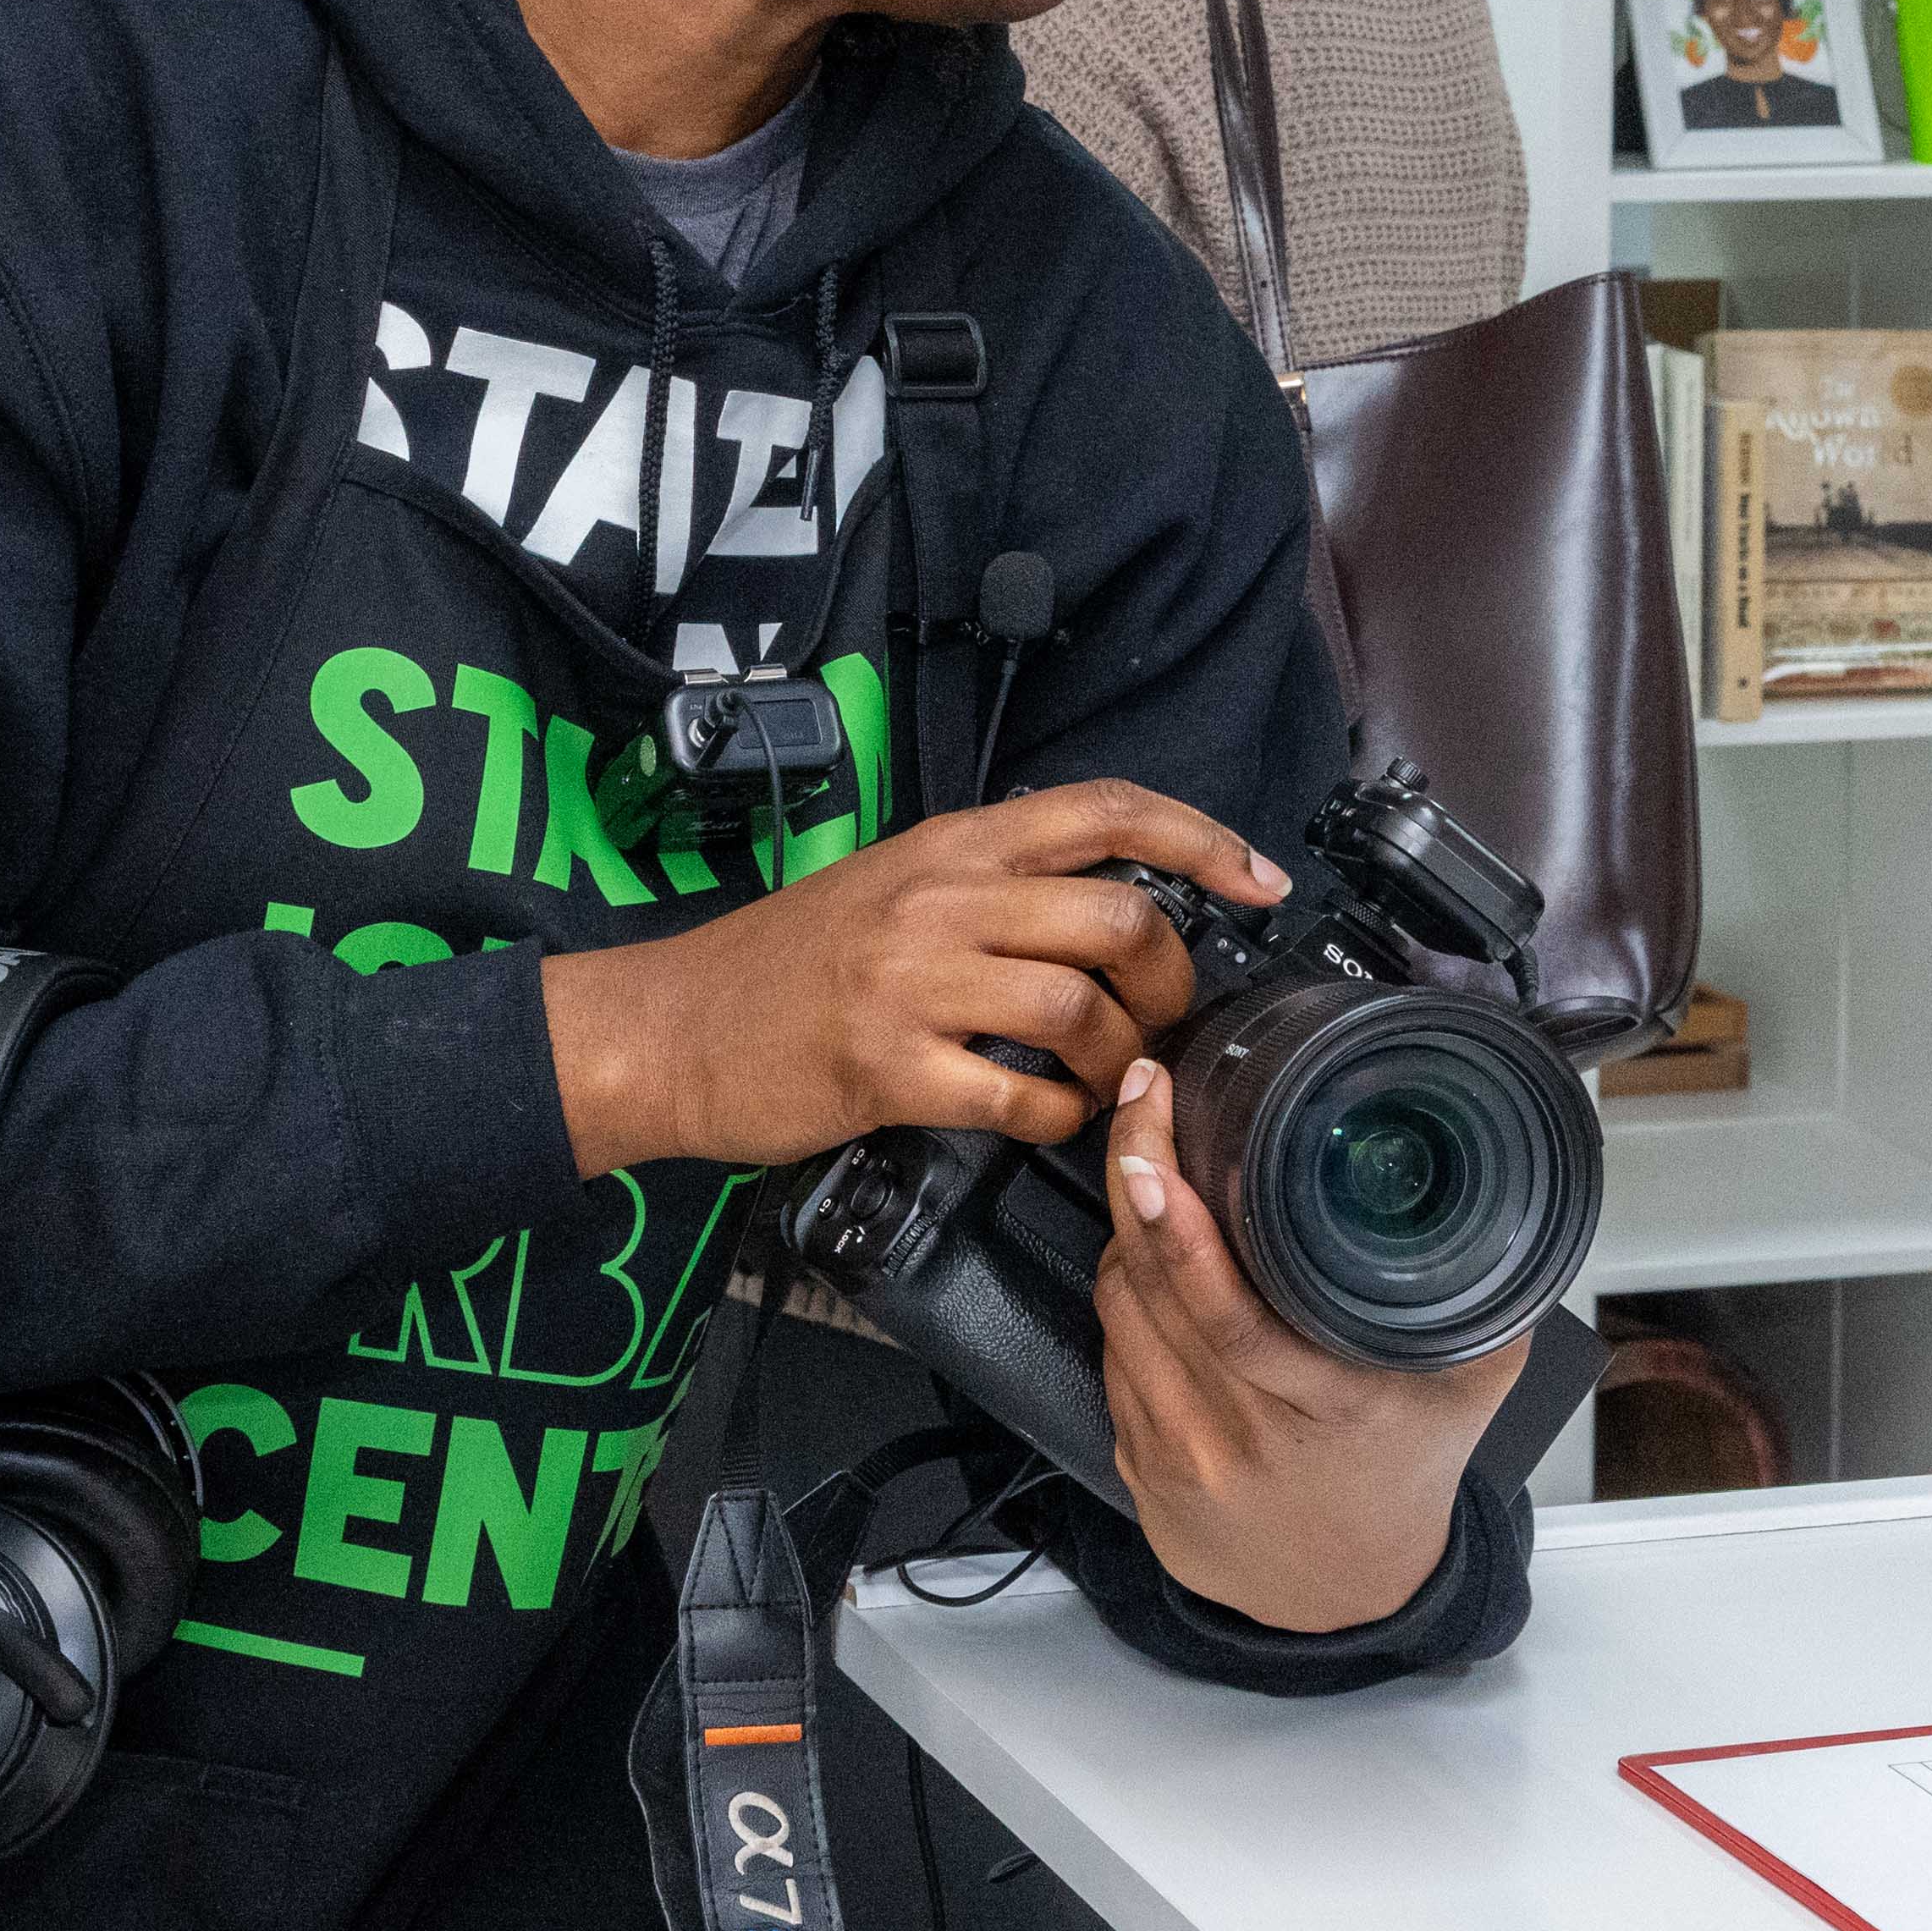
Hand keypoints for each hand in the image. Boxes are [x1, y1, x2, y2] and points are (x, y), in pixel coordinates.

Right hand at [538, 779, 1274, 1175]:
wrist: (670, 1029)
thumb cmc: (784, 965)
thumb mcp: (891, 885)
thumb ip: (989, 883)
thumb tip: (1104, 902)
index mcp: (952, 845)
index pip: (1105, 810)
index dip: (1202, 838)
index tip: (1261, 880)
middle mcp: (940, 899)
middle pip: (1118, 918)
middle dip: (1171, 982)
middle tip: (1163, 1023)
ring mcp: (913, 983)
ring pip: (1080, 1011)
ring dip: (1119, 1063)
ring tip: (1104, 1082)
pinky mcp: (888, 1069)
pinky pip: (1020, 1099)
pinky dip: (1056, 1119)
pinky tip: (1044, 1120)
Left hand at [1091, 1053, 1504, 1630]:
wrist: (1349, 1599)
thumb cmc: (1407, 1472)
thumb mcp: (1472, 1388)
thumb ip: (1486, 1296)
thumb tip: (1504, 1190)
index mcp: (1325, 1408)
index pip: (1229, 1313)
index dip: (1179, 1227)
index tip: (1156, 1151)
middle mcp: (1240, 1437)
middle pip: (1153, 1291)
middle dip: (1134, 1181)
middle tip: (1141, 1103)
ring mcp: (1180, 1458)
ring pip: (1119, 1315)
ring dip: (1128, 1238)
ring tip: (1157, 1183)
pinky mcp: (1139, 1471)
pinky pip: (1112, 1358)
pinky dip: (1127, 1304)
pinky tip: (1156, 1275)